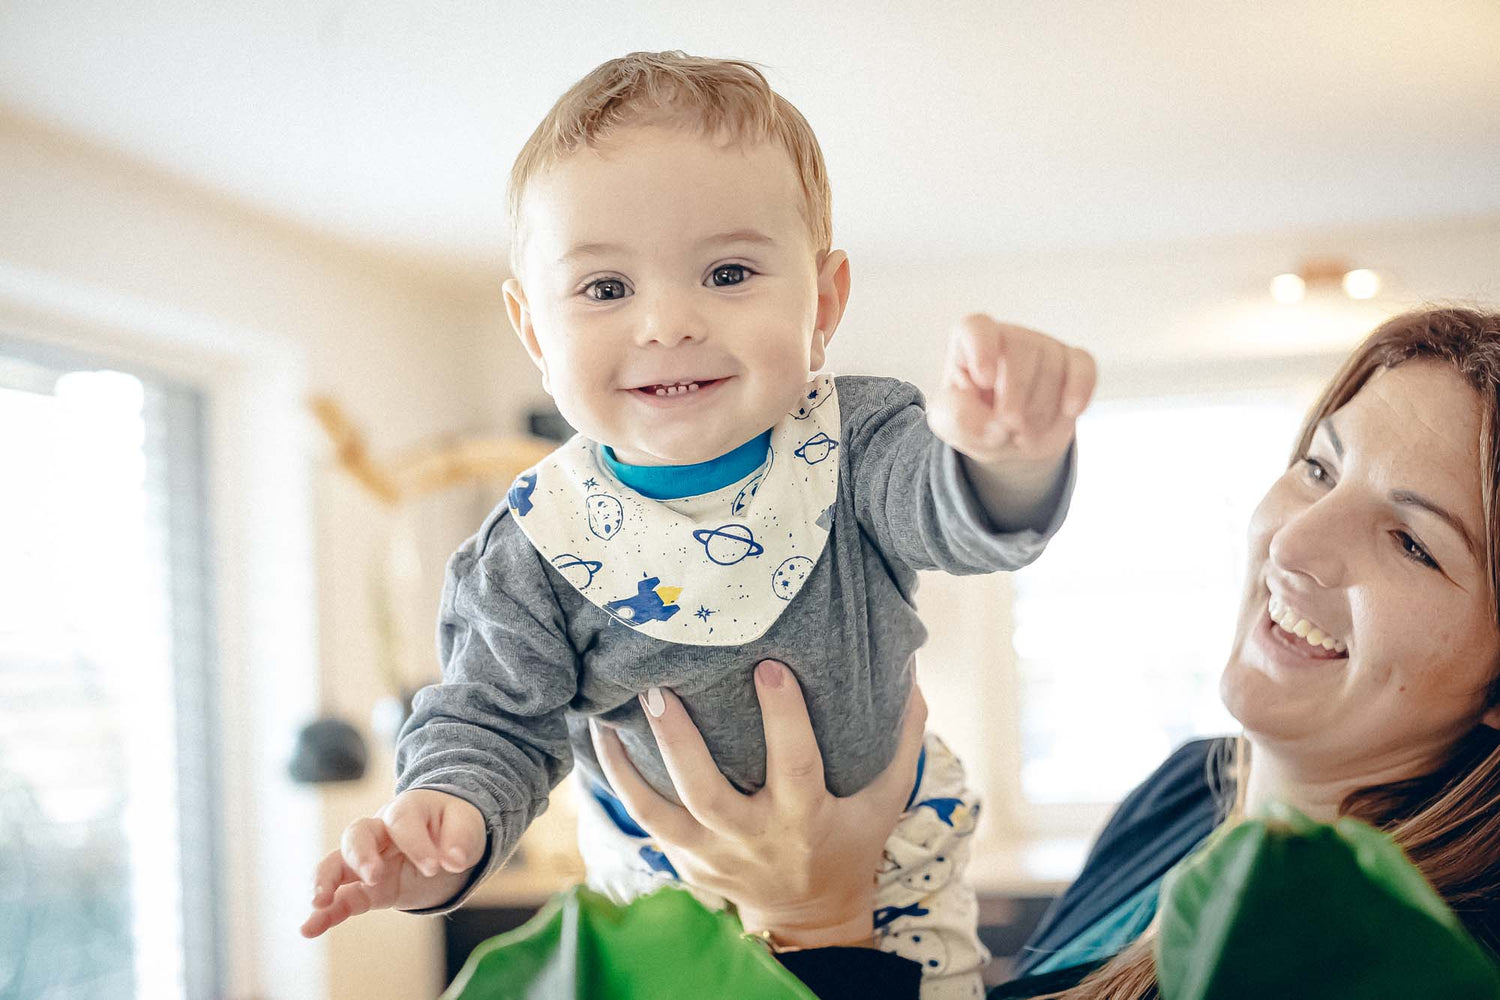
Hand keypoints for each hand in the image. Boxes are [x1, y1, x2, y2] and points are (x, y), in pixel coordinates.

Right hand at [300, 788, 485, 937]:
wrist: (447, 840)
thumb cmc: (453, 826)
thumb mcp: (467, 825)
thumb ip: (462, 839)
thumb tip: (454, 860)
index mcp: (406, 810)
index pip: (401, 821)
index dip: (415, 843)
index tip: (435, 866)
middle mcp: (380, 832)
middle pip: (357, 834)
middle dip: (360, 855)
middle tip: (374, 876)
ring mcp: (369, 861)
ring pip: (337, 864)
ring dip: (326, 881)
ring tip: (320, 902)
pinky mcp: (368, 889)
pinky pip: (343, 899)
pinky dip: (326, 914)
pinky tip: (309, 929)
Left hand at [590, 660, 926, 948]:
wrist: (810, 916)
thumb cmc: (850, 841)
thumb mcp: (884, 799)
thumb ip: (900, 739)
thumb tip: (909, 670)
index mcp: (805, 817)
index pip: (794, 765)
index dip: (783, 718)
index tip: (769, 666)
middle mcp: (754, 838)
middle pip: (708, 794)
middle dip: (681, 743)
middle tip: (659, 690)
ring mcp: (713, 855)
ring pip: (661, 813)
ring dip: (631, 766)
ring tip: (607, 716)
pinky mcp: (685, 861)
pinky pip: (643, 820)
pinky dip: (619, 780)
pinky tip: (599, 737)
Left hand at [928, 314, 1095, 466]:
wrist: (1010, 437)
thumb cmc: (976, 420)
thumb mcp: (950, 423)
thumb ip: (958, 418)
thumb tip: (994, 423)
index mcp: (970, 344)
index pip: (976, 327)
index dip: (982, 349)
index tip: (984, 380)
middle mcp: (1010, 338)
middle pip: (1018, 353)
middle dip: (1014, 401)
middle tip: (1008, 428)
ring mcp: (1044, 347)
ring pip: (1050, 369)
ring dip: (1039, 413)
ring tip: (1025, 434)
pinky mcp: (1074, 363)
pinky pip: (1083, 368)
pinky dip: (1079, 389)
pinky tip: (1071, 410)